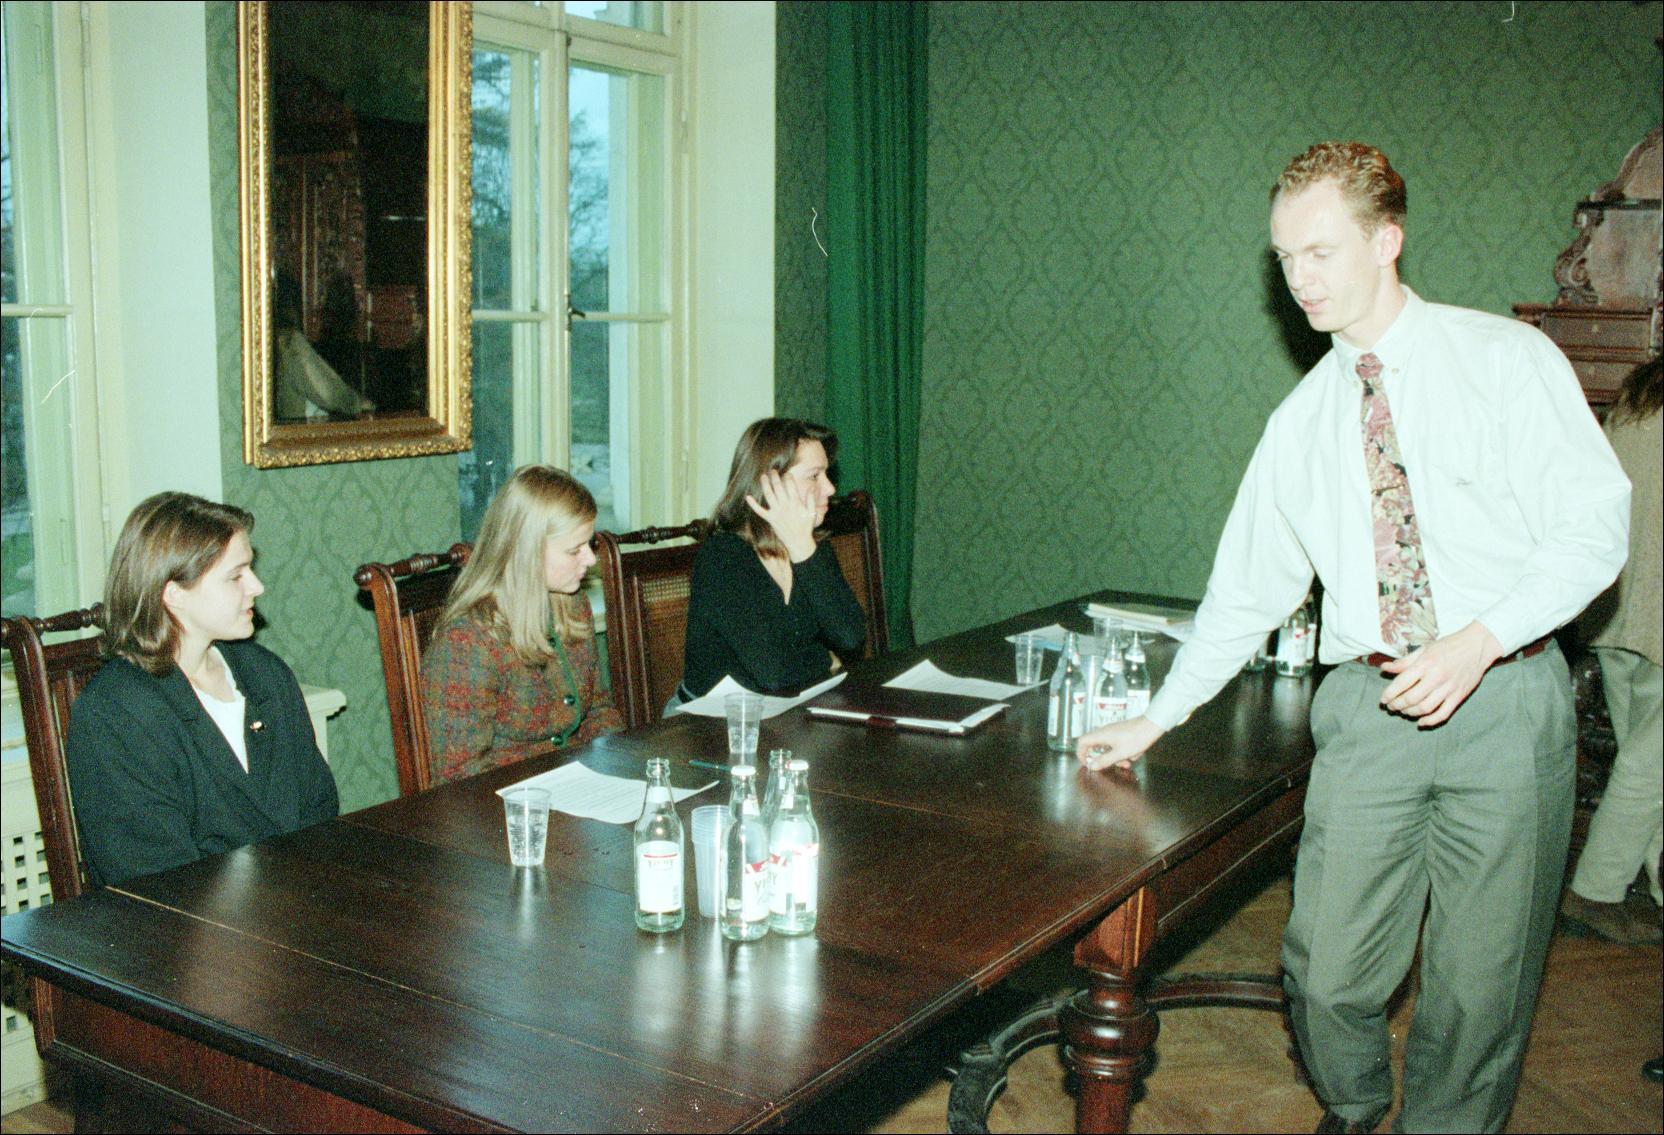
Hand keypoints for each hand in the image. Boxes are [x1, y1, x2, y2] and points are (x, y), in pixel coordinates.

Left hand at [745, 470, 817, 560]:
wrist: (798, 542)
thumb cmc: (806, 527)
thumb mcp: (812, 513)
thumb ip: (811, 500)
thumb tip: (811, 487)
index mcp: (796, 503)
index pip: (790, 485)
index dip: (788, 477)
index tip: (787, 473)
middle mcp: (785, 506)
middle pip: (778, 487)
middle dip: (775, 477)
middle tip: (772, 471)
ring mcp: (776, 512)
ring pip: (768, 495)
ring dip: (765, 484)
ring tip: (763, 477)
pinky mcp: (770, 519)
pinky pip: (759, 511)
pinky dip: (753, 504)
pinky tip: (748, 497)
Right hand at [1077, 716, 1165, 771]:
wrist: (1152, 725)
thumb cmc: (1136, 737)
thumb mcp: (1120, 753)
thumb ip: (1104, 761)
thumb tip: (1092, 766)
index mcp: (1101, 735)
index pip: (1082, 742)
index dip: (1081, 753)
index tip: (1087, 763)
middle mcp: (1105, 732)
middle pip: (1095, 747)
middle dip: (1104, 759)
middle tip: (1111, 765)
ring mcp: (1113, 732)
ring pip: (1108, 748)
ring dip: (1115, 757)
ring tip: (1127, 762)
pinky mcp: (1121, 733)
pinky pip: (1117, 745)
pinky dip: (1122, 752)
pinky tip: (1133, 755)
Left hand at [1378, 621, 1502, 727]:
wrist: (1477, 646)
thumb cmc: (1448, 646)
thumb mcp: (1424, 649)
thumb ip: (1404, 661)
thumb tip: (1384, 668)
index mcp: (1425, 664)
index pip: (1401, 683)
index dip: (1389, 694)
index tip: (1383, 700)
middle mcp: (1436, 677)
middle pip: (1411, 698)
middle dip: (1397, 705)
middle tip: (1391, 706)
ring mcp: (1449, 688)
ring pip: (1425, 708)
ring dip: (1410, 713)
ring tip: (1403, 711)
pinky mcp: (1459, 696)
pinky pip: (1443, 714)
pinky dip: (1430, 721)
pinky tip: (1421, 722)